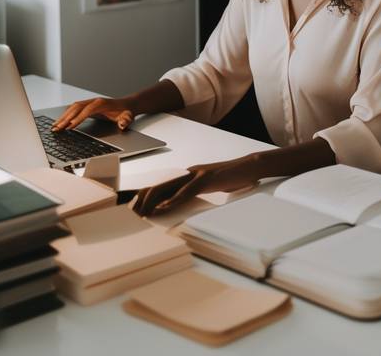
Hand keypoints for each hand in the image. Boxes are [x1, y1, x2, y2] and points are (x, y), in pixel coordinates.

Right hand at [51, 96, 134, 130]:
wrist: (126, 105)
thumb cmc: (126, 111)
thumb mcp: (128, 117)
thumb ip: (126, 121)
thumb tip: (122, 124)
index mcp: (102, 103)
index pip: (87, 110)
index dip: (78, 118)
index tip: (69, 126)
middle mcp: (94, 101)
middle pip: (76, 108)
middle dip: (66, 118)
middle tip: (56, 128)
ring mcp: (90, 102)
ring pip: (73, 108)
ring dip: (63, 116)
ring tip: (54, 126)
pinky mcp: (87, 106)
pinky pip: (74, 109)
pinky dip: (66, 115)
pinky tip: (61, 122)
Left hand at [132, 155, 259, 215]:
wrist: (248, 166)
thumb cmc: (230, 177)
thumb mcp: (208, 187)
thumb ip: (194, 192)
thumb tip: (181, 204)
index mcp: (187, 176)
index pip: (162, 185)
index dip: (146, 196)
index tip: (136, 209)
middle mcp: (187, 173)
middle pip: (158, 185)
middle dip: (142, 200)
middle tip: (132, 213)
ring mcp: (196, 174)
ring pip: (167, 187)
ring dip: (152, 201)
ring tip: (142, 214)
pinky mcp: (205, 178)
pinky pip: (185, 191)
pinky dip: (172, 200)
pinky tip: (163, 208)